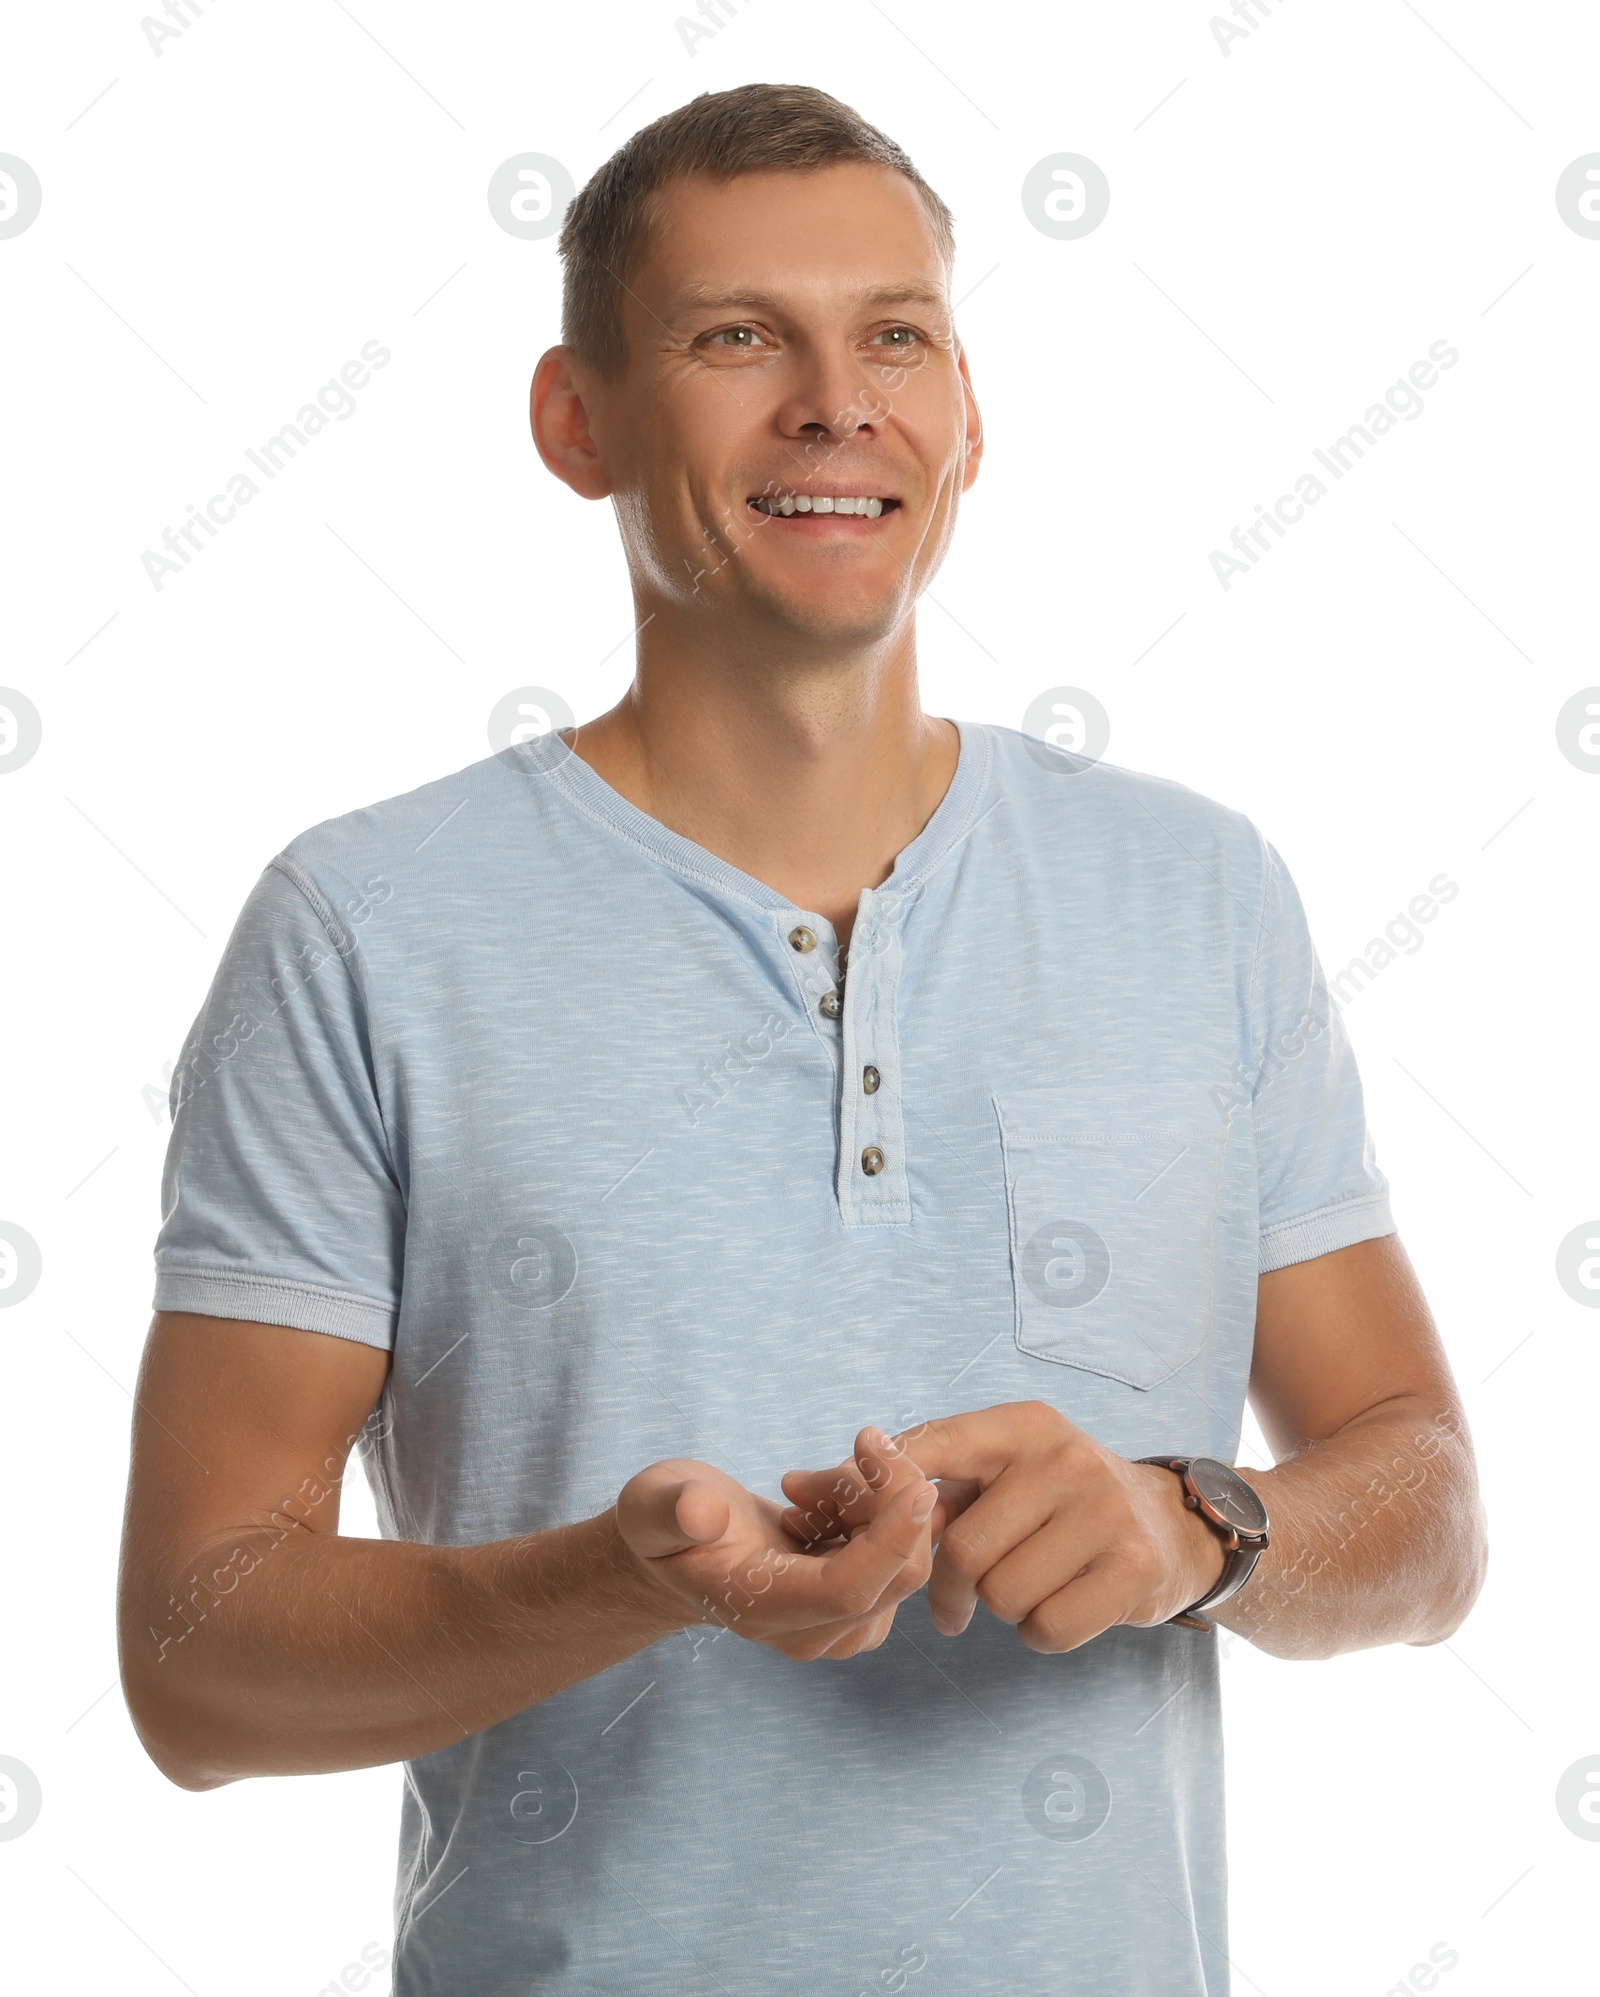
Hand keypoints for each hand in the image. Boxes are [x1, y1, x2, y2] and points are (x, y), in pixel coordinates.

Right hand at [614, 1457, 936, 1660]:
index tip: (916, 1484)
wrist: (681, 1548)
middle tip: (857, 1445)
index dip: (890, 1540)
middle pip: (895, 1576)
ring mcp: (839, 1627)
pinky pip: (900, 1557)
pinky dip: (878, 1515)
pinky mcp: (858, 1608)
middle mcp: (808, 1634)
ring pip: (905, 1561)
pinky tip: (829, 1502)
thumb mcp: (651, 1504)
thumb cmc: (664, 1521)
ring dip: (879, 1502)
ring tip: (812, 1484)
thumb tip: (702, 1511)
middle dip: (892, 1497)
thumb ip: (672, 1510)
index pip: (848, 1589)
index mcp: (761, 1611)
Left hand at [780, 1403, 1227, 1652]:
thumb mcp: (991, 1472)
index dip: (882, 1496)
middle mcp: (1065, 1458)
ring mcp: (1105, 1513)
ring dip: (998, 1609)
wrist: (1173, 1528)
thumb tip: (791, 1487)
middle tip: (954, 1601)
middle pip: (958, 1548)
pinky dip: (1040, 1634)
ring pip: (999, 1595)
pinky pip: (1045, 1630)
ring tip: (1022, 1586)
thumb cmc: (1052, 1501)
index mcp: (1020, 1425)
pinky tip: (1059, 1606)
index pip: (927, 1452)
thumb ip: (901, 1481)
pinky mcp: (1133, 1572)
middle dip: (949, 1585)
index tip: (873, 1533)